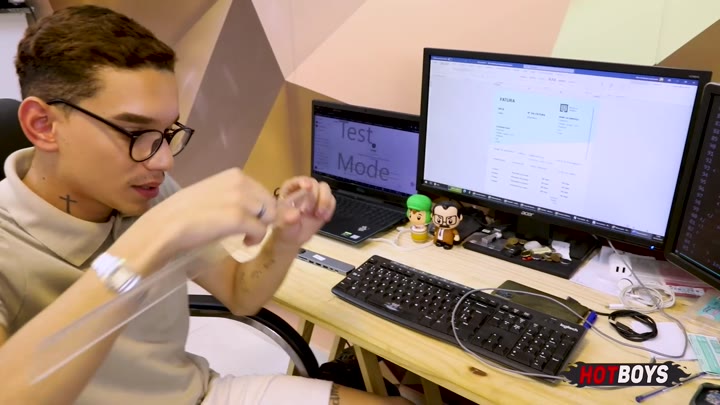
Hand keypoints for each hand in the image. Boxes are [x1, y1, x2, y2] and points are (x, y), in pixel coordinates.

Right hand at [138, 168, 278, 259]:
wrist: (165, 226)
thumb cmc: (184, 213)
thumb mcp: (212, 194)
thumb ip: (233, 195)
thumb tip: (251, 206)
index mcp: (234, 175)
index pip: (262, 192)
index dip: (259, 208)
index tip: (248, 219)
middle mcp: (240, 182)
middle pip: (270, 204)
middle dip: (263, 219)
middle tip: (248, 230)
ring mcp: (240, 199)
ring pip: (269, 217)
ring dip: (259, 229)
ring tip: (244, 237)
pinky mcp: (238, 218)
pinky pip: (261, 230)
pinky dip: (255, 240)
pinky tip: (244, 243)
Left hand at [273, 176, 334, 245]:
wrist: (293, 237)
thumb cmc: (285, 227)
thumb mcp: (283, 224)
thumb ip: (288, 218)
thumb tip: (296, 214)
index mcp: (289, 190)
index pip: (297, 180)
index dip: (303, 182)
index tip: (307, 187)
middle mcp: (303, 189)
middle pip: (314, 183)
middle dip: (314, 197)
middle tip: (307, 212)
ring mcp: (315, 196)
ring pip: (325, 189)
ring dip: (325, 201)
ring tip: (319, 215)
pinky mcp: (324, 204)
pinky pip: (332, 200)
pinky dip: (330, 208)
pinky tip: (324, 218)